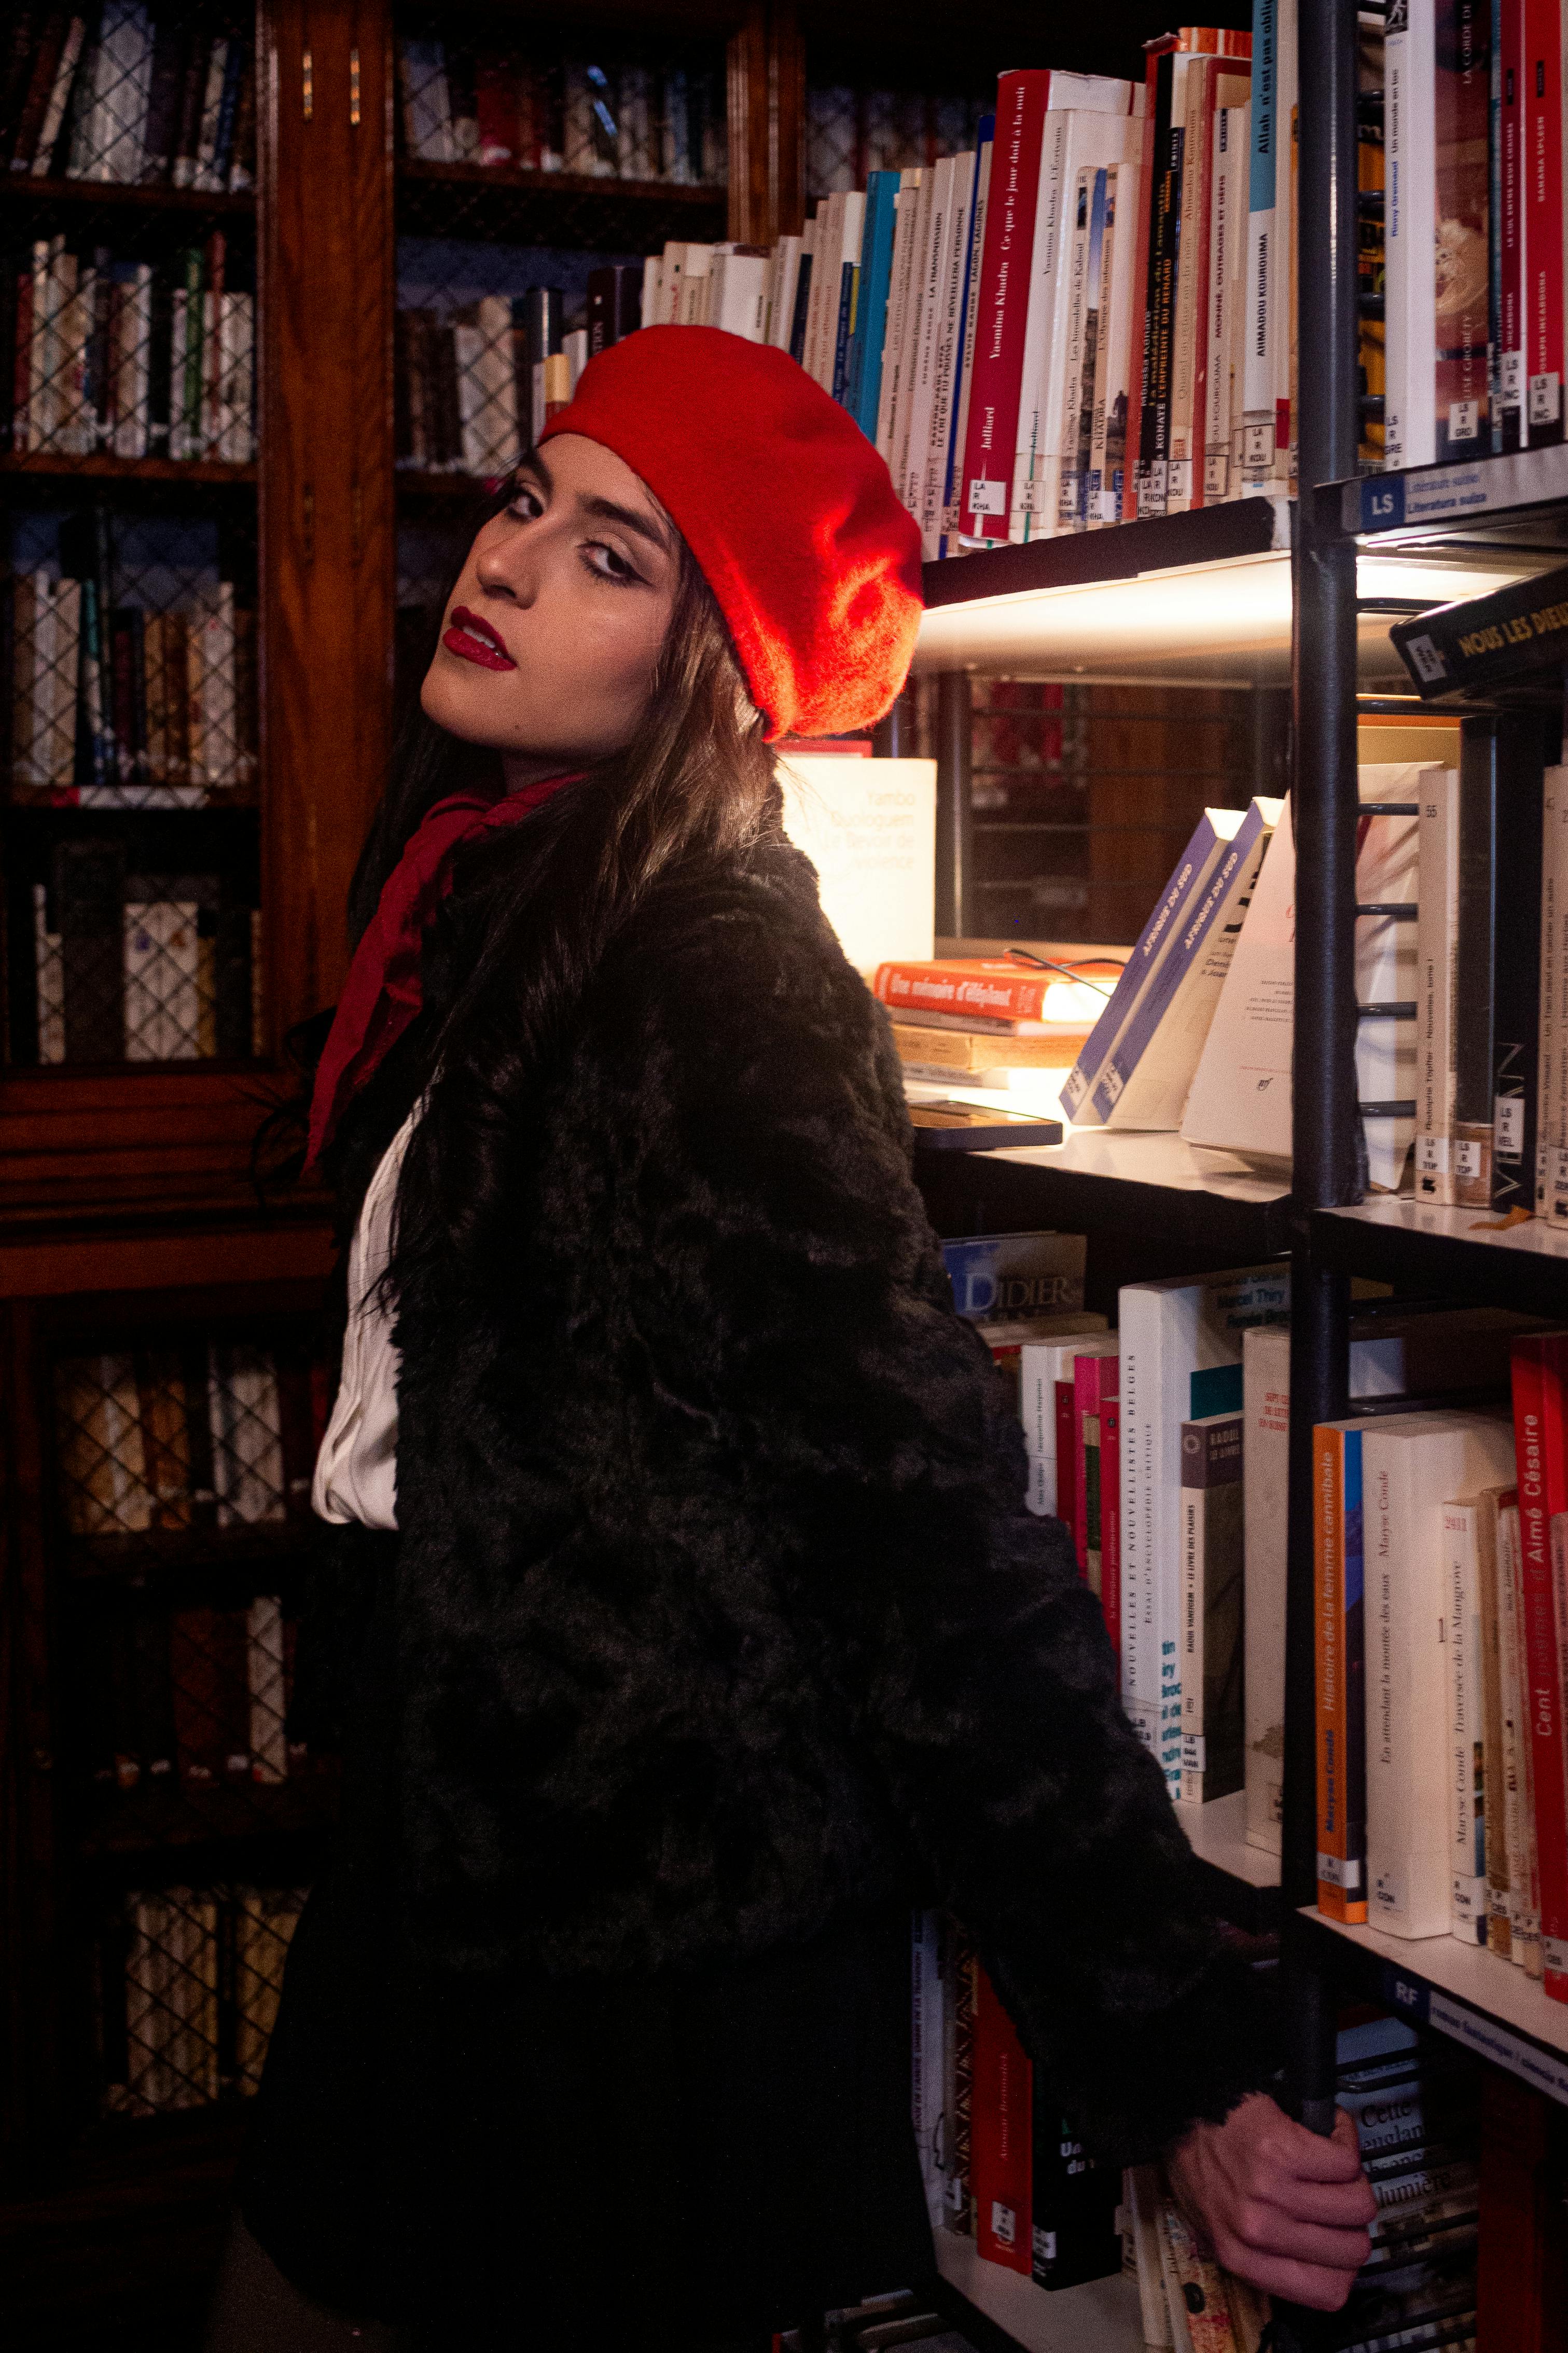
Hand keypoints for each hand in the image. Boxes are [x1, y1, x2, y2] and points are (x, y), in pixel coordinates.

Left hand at [1165, 2092, 1376, 2309]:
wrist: (1181, 2108)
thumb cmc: (1199, 2163)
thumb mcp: (1217, 2228)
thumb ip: (1263, 2259)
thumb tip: (1314, 2271)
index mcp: (1244, 2259)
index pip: (1329, 2292)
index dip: (1344, 2267)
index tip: (1338, 2243)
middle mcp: (1260, 2231)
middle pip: (1353, 2247)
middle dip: (1351, 2222)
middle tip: (1335, 2197)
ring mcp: (1272, 2192)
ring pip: (1357, 2203)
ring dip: (1352, 2181)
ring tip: (1331, 2165)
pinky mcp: (1283, 2151)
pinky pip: (1346, 2161)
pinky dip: (1344, 2144)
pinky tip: (1326, 2135)